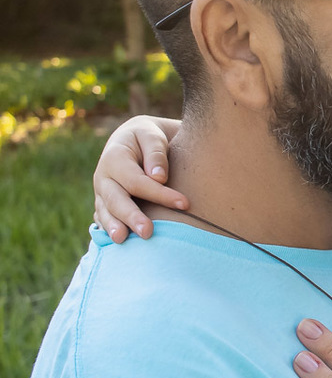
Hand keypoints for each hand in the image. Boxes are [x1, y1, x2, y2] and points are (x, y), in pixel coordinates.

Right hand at [92, 115, 185, 241]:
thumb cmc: (148, 138)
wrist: (133, 140)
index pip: (137, 180)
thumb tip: (159, 177)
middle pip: (116, 199)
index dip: (160, 194)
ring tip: (123, 240)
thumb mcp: (152, 136)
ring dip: (113, 226)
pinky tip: (116, 242)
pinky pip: (102, 218)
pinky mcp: (103, 203)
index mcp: (114, 157)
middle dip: (131, 216)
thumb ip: (156, 153)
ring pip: (105, 211)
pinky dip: (107, 229)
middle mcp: (103, 177)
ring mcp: (101, 192)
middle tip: (148, 233)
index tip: (185, 204)